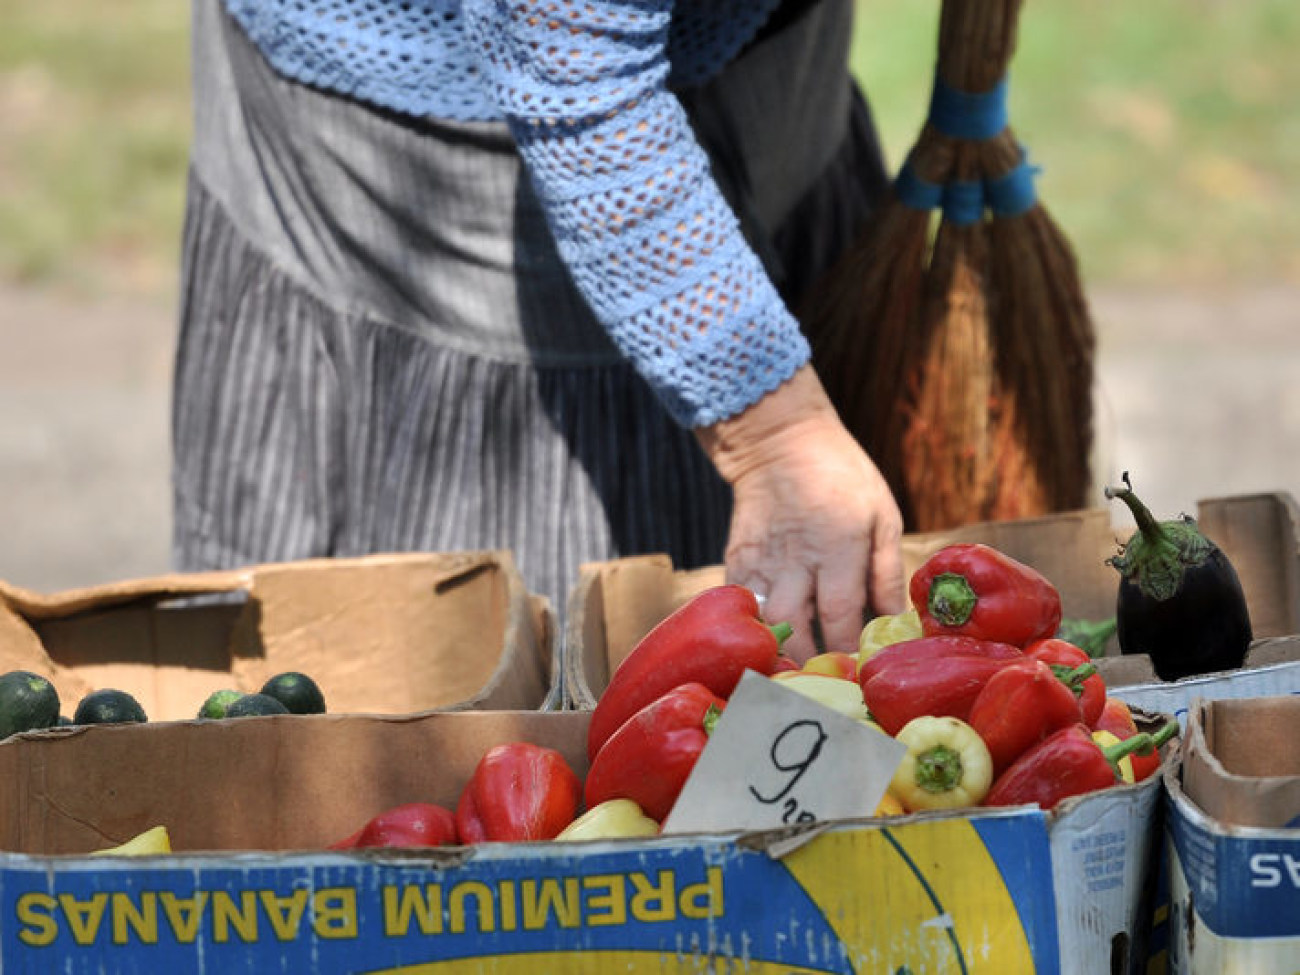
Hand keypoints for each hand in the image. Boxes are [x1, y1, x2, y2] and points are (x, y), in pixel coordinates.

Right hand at [696, 365, 905, 662]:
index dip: (846, 649)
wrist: (779, 440)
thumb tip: (897, 622)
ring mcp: (762, 557)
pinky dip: (754, 625)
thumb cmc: (842, 474)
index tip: (857, 672)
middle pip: (796, 625)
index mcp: (839, 544)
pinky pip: (741, 602)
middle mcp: (797, 556)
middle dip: (808, 660)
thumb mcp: (882, 513)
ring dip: (778, 649)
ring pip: (763, 618)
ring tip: (795, 670)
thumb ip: (887, 571)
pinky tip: (767, 640)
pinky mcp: (737, 556)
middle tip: (823, 683)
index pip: (840, 613)